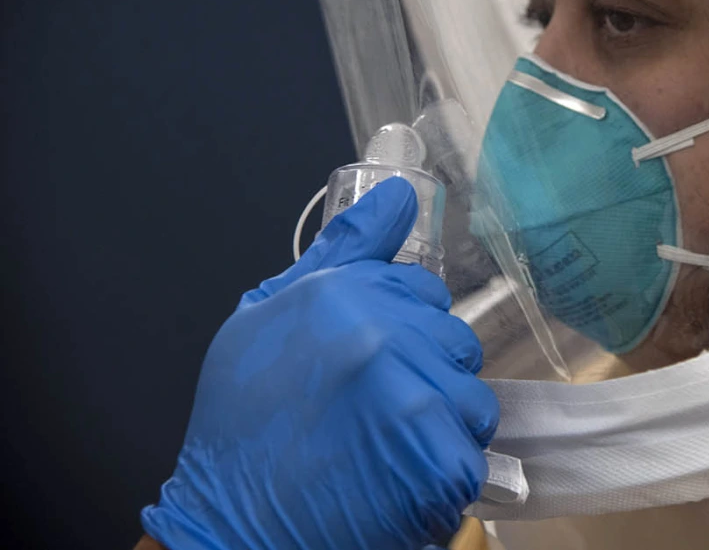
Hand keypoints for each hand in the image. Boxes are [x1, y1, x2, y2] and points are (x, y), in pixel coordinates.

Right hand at [141, 178, 497, 549]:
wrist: (229, 526)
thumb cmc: (243, 426)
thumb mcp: (268, 314)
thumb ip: (342, 251)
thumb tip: (397, 196)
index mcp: (345, 294)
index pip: (426, 291)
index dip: (404, 328)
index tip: (372, 359)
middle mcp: (383, 337)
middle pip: (456, 342)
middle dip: (427, 373)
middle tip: (374, 411)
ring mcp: (414, 399)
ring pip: (473, 399)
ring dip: (442, 426)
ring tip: (386, 448)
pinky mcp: (437, 461)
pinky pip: (473, 454)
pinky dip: (444, 474)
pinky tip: (398, 480)